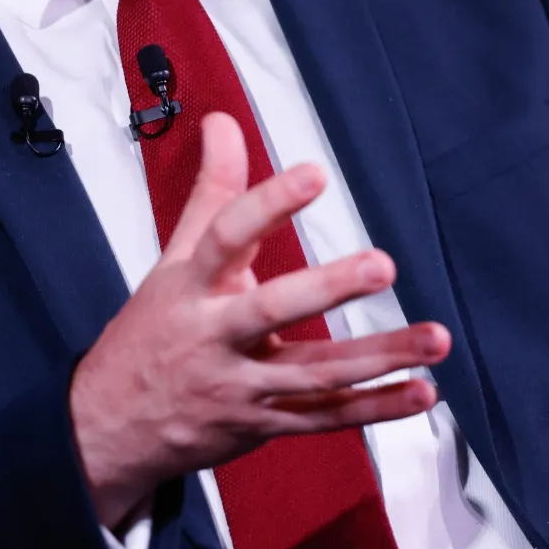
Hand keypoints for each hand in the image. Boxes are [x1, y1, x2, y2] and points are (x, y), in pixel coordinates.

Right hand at [68, 112, 450, 527]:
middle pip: (271, 311)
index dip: (268, 204)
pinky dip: (376, 408)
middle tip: (382, 265)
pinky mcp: (265, 424)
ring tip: (435, 338)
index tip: (314, 174)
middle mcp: (215, 336)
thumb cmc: (152, 332)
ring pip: (314, 372)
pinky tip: (422, 392)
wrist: (113, 426)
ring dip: (379, 357)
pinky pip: (325, 417)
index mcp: (191, 287)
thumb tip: (223, 122)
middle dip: (328, 288)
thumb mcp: (174, 258)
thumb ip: (212, 190)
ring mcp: (242, 386)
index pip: (226, 237)